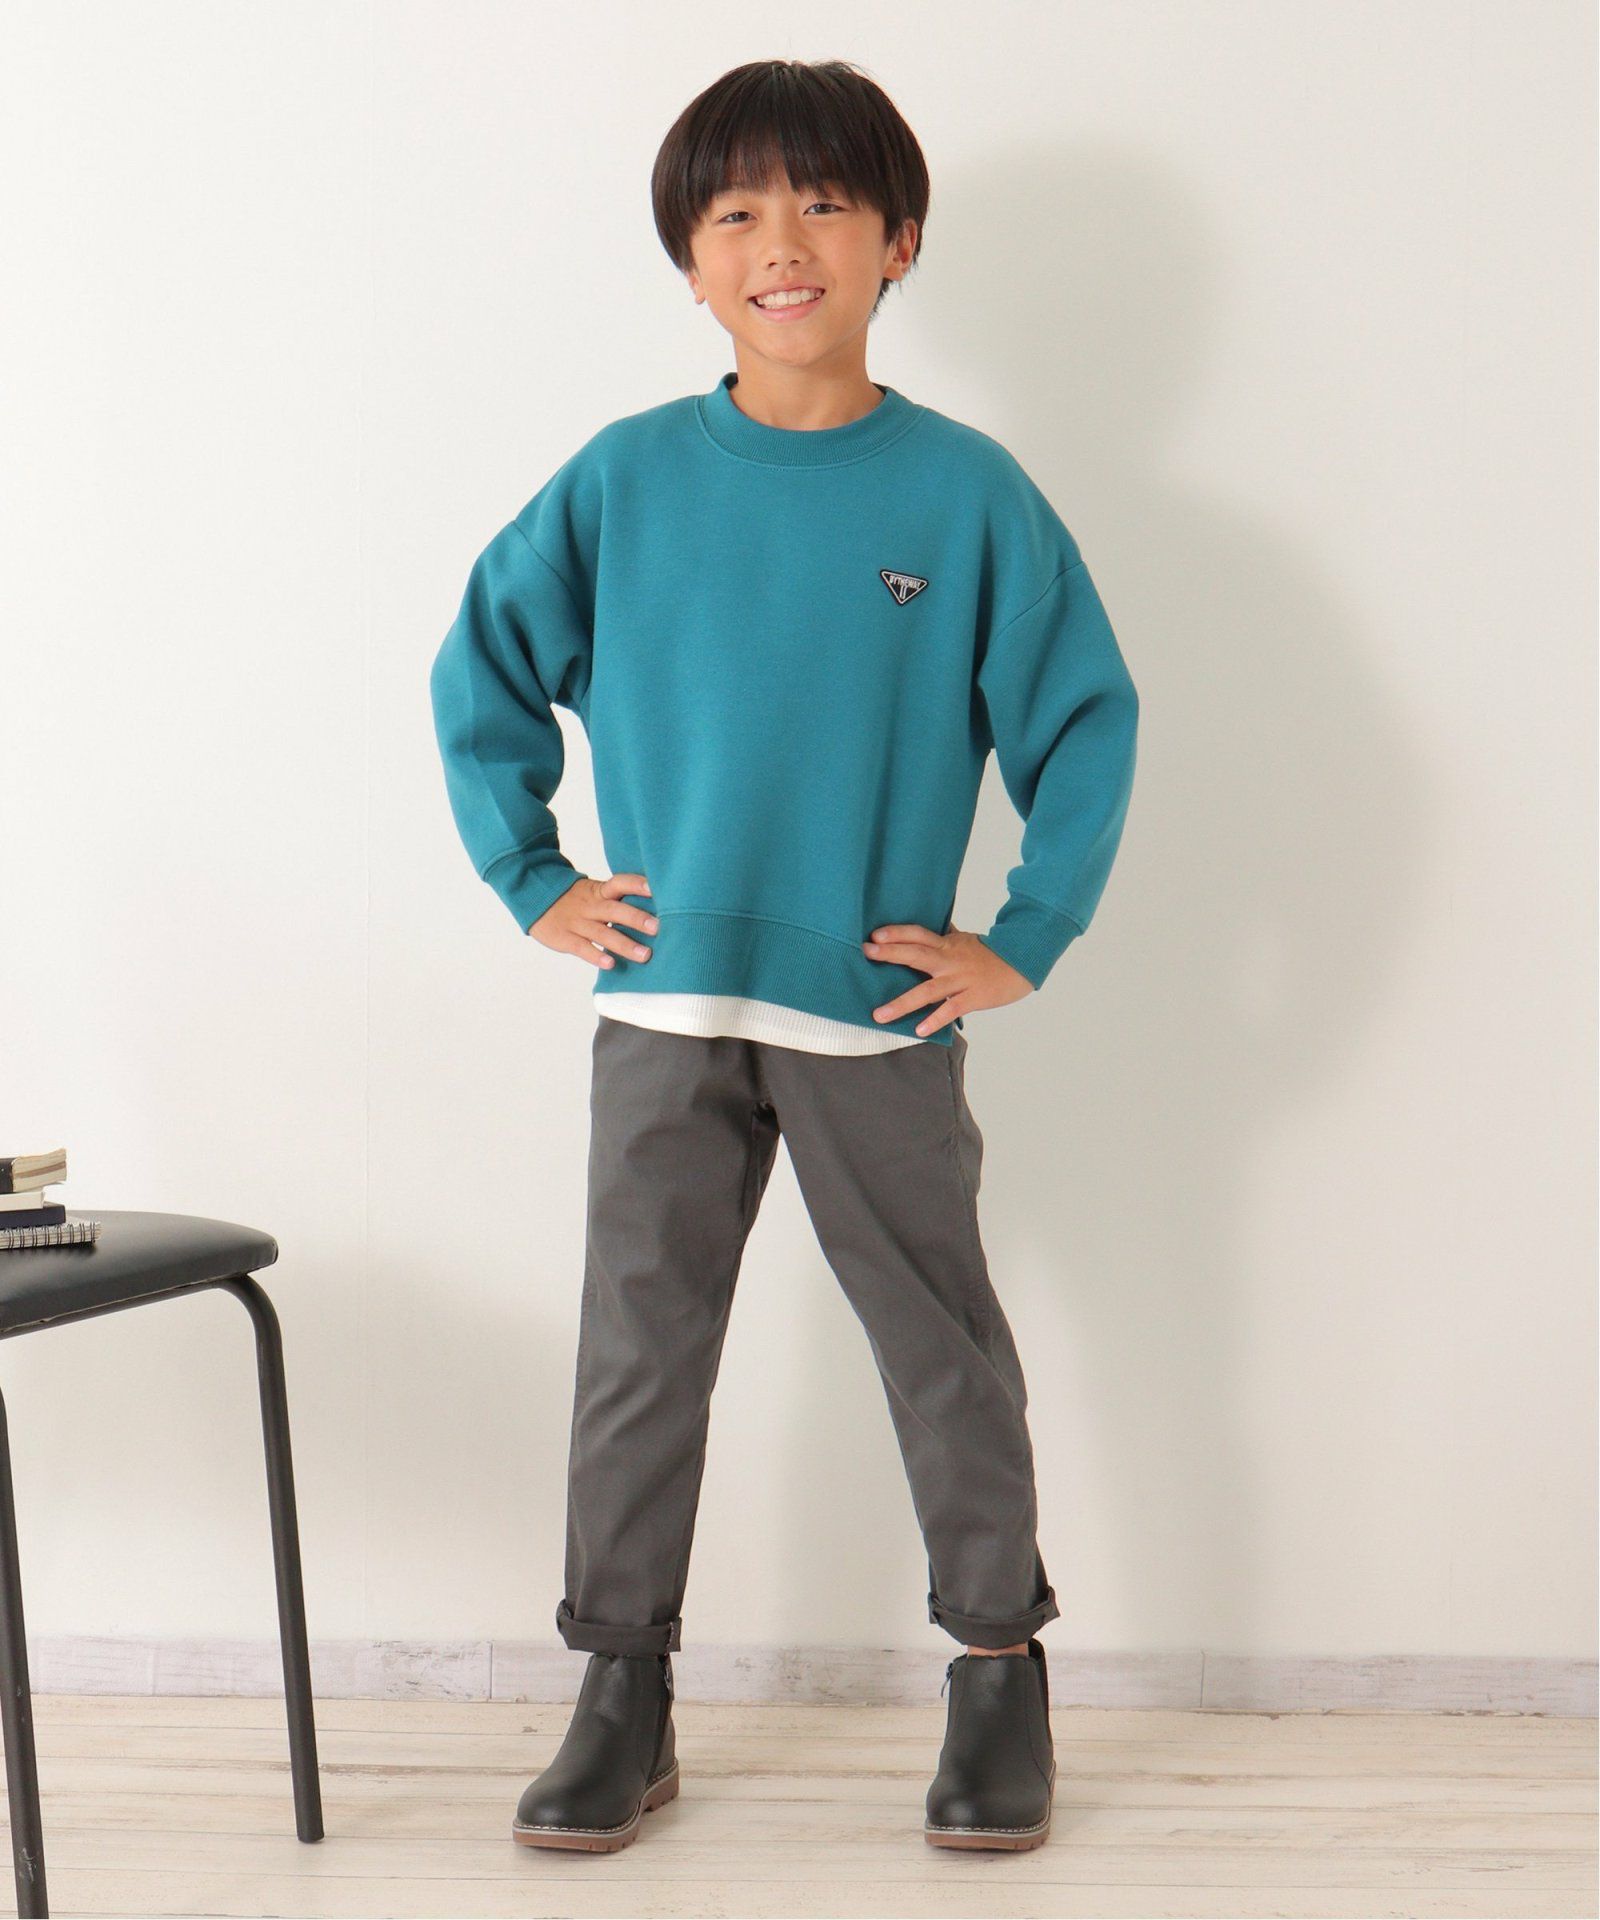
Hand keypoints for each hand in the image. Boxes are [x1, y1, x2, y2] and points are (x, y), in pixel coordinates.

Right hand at [531, 872, 657, 969]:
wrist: (534, 899)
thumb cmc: (574, 899)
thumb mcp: (593, 892)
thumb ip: (616, 900)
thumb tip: (653, 909)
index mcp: (599, 892)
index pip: (619, 883)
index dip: (636, 885)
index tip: (655, 888)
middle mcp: (590, 906)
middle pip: (615, 911)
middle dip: (637, 919)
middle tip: (658, 927)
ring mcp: (577, 922)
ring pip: (603, 934)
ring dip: (625, 944)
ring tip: (645, 954)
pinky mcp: (565, 938)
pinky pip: (582, 948)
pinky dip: (596, 956)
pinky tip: (611, 964)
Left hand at [862, 921, 1032, 1036]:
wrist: (1023, 964)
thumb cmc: (990, 954)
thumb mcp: (965, 940)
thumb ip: (946, 936)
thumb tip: (932, 924)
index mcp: (947, 945)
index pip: (918, 934)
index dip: (897, 933)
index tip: (874, 934)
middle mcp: (950, 960)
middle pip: (917, 954)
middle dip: (891, 953)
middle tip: (866, 952)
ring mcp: (960, 979)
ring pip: (927, 990)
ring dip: (902, 1003)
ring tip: (879, 1015)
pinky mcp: (972, 997)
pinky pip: (951, 1010)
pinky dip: (934, 1020)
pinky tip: (919, 1030)